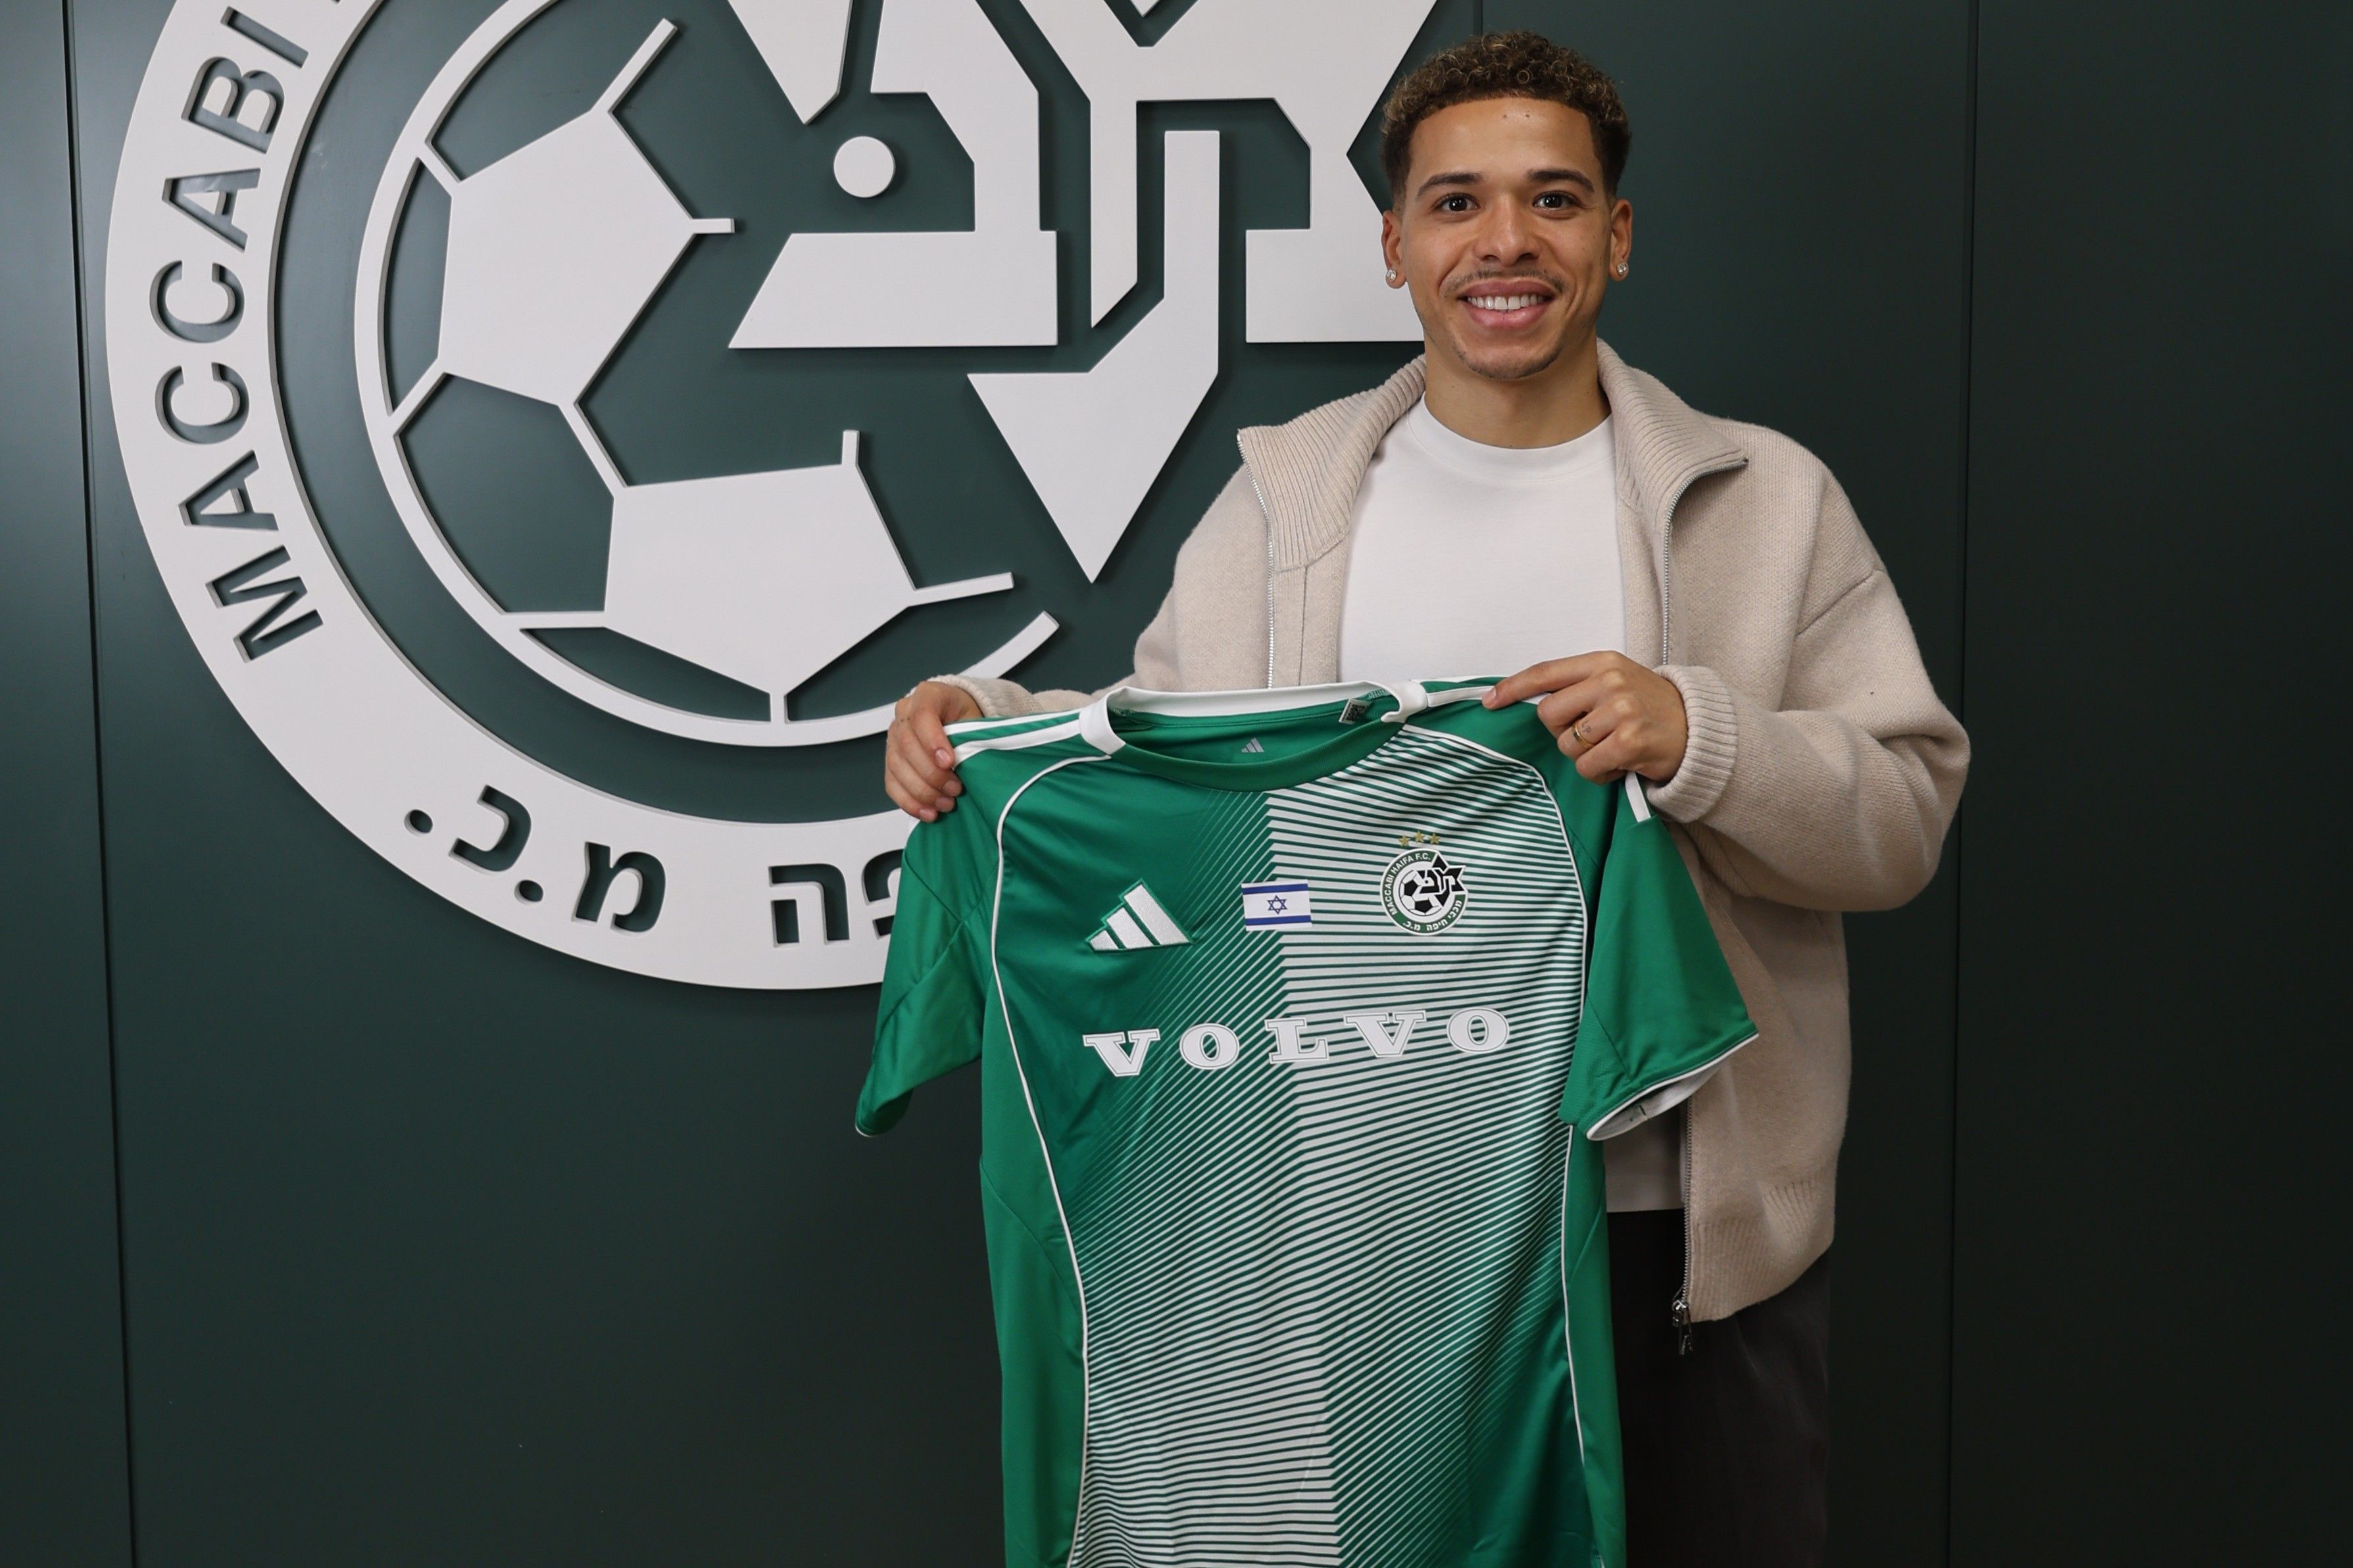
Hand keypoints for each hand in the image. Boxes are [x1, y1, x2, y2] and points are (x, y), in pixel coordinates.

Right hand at [885, 681, 980, 820]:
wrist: (961, 721)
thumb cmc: (969, 718)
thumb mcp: (976, 719)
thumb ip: (969, 737)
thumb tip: (969, 763)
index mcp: (928, 695)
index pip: (922, 716)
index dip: (933, 741)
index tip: (950, 762)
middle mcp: (905, 714)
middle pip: (907, 745)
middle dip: (932, 773)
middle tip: (955, 788)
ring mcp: (894, 737)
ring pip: (898, 767)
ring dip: (923, 791)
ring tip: (946, 803)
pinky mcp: (892, 761)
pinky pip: (892, 784)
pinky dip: (910, 802)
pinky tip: (928, 811)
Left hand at [1484, 653, 1687, 784]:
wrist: (1700, 729)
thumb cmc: (1652, 708)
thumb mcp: (1617, 681)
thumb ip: (1579, 686)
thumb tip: (1532, 700)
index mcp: (1602, 662)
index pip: (1545, 672)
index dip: (1513, 687)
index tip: (1490, 700)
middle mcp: (1610, 681)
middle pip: (1549, 715)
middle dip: (1562, 731)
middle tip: (1591, 734)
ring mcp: (1620, 711)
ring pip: (1567, 745)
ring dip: (1583, 756)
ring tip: (1611, 748)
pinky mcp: (1629, 742)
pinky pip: (1587, 767)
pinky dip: (1598, 773)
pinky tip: (1619, 764)